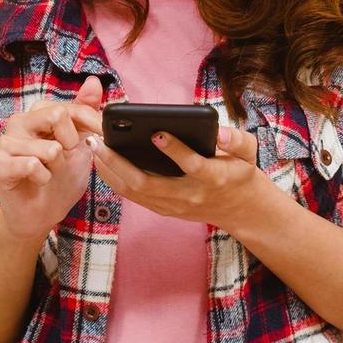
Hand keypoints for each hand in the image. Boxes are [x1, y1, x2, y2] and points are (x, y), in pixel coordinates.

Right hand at [0, 75, 103, 241]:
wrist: (41, 215)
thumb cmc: (60, 178)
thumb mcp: (80, 144)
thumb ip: (84, 112)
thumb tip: (94, 80)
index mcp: (38, 114)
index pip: (70, 107)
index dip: (93, 122)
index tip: (104, 136)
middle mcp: (20, 122)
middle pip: (57, 115)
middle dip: (72, 143)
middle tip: (66, 157)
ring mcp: (7, 142)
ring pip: (50, 147)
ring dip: (58, 166)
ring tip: (49, 172)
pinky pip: (34, 165)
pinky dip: (44, 178)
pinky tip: (38, 181)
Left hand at [89, 122, 269, 233]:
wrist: (241, 210)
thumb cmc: (241, 174)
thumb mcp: (249, 153)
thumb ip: (237, 140)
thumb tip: (220, 131)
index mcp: (213, 178)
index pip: (191, 165)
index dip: (174, 150)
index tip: (157, 132)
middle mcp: (189, 195)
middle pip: (147, 183)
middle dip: (118, 162)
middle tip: (98, 140)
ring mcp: (173, 206)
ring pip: (134, 191)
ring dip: (109, 170)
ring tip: (93, 146)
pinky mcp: (163, 209)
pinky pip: (133, 196)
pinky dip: (113, 179)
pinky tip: (101, 161)